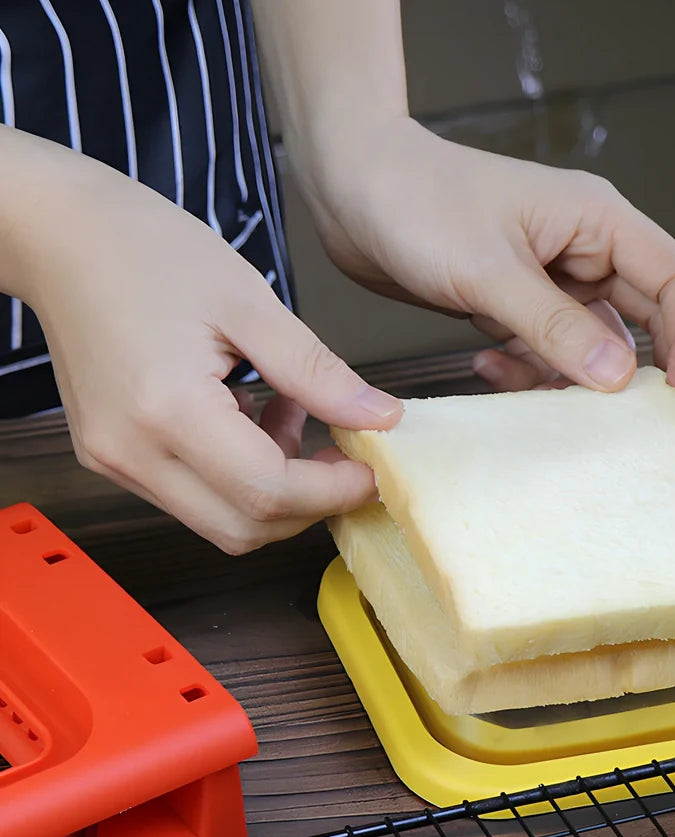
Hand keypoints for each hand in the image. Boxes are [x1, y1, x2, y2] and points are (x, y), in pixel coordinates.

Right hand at [20, 143, 400, 552]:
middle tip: (344, 456)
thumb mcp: (251, 302)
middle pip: (243, 528)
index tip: (370, 468)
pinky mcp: (112, 456)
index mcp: (167, 409)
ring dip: (275, 490)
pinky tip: (254, 416)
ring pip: (219, 520)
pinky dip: (239, 476)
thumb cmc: (148, 250)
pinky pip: (193, 495)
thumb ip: (318, 372)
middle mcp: (132, 453)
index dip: (332, 491)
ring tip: (291, 414)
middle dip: (308, 505)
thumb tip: (380, 418)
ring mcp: (115, 461)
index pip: (267, 493)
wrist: (59, 235)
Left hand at [309, 118, 674, 403]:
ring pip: (588, 343)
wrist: (351, 188)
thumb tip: (618, 376)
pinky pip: (542, 349)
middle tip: (633, 426)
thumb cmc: (418, 201)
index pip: (673, 280)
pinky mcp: (514, 301)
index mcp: (596, 220)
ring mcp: (548, 277)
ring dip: (567, 377)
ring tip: (534, 394)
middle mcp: (582, 249)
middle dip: (636, 371)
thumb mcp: (489, 272)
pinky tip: (489, 368)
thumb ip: (554, 326)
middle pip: (641, 317)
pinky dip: (524, 368)